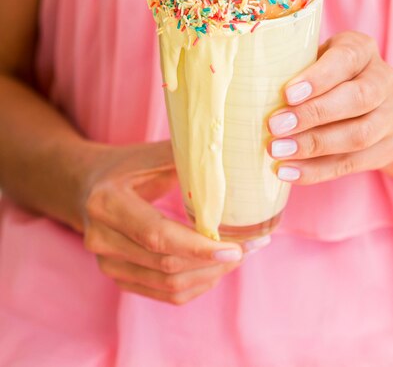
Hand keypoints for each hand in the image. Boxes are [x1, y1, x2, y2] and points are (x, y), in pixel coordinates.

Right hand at [81, 142, 246, 304]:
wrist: (86, 186)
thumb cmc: (126, 166)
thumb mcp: (151, 155)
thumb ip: (187, 157)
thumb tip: (232, 157)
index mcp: (108, 202)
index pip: (158, 235)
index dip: (199, 247)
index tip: (237, 247)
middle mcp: (101, 238)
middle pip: (167, 264)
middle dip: (214, 261)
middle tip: (250, 247)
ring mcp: (106, 263)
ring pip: (168, 284)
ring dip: (210, 275)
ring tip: (238, 256)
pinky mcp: (117, 277)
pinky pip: (163, 292)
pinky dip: (195, 284)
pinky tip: (215, 267)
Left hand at [267, 31, 392, 183]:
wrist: (371, 104)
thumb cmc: (323, 77)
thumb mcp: (311, 61)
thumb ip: (291, 68)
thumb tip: (246, 86)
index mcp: (362, 49)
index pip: (346, 59)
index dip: (318, 78)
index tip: (287, 94)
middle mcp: (385, 78)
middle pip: (359, 98)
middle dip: (314, 115)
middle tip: (275, 127)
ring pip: (361, 135)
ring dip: (314, 146)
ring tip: (277, 151)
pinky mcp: (392, 145)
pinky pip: (356, 163)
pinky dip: (319, 171)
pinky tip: (289, 172)